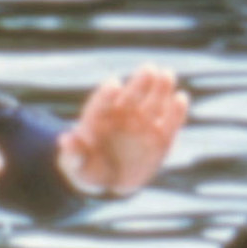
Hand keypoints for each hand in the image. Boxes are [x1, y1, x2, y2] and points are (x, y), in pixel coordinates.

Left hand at [56, 65, 187, 197]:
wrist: (110, 178)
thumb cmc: (88, 168)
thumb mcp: (76, 165)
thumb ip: (73, 153)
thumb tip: (65, 139)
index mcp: (97, 118)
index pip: (101, 103)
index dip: (106, 95)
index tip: (113, 86)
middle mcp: (122, 114)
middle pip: (131, 95)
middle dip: (139, 82)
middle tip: (149, 69)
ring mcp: (142, 123)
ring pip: (152, 103)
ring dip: (160, 89)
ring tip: (166, 75)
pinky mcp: (160, 137)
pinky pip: (169, 123)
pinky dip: (175, 112)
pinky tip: (181, 98)